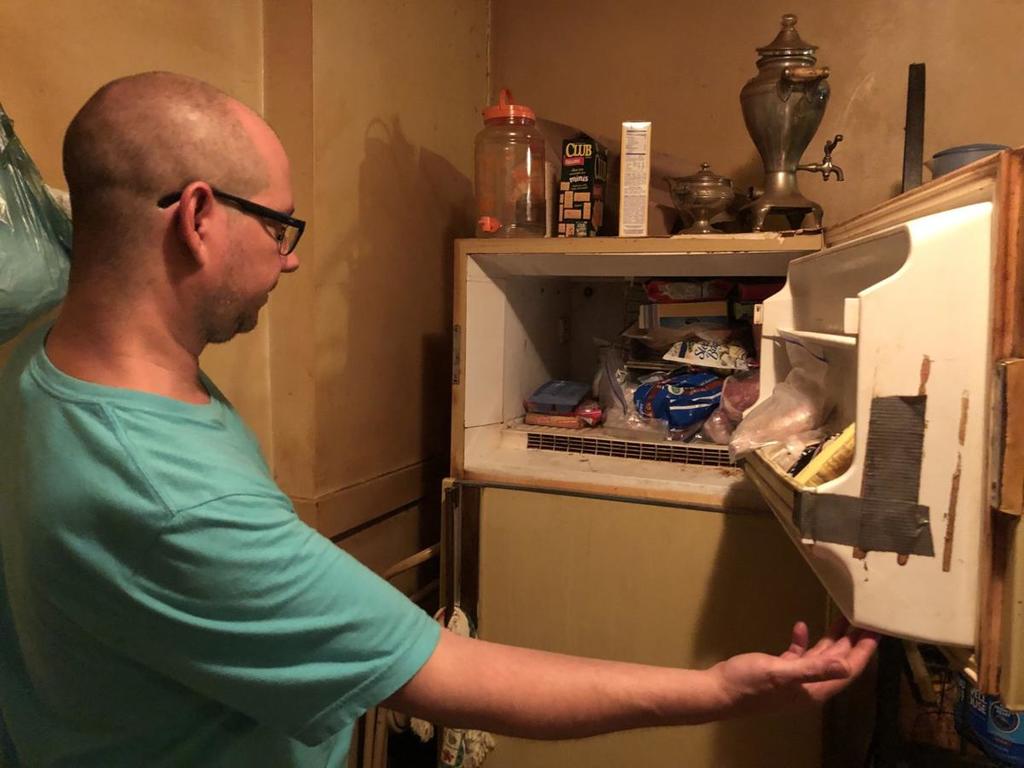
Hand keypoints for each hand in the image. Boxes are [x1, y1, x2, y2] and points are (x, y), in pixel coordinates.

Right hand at [709, 618, 878, 716]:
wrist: (718, 691)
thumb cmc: (750, 684)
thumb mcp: (782, 674)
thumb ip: (814, 669)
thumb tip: (846, 667)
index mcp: (815, 689)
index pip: (848, 669)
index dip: (864, 651)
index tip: (876, 631)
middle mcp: (809, 685)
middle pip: (838, 662)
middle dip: (853, 642)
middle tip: (865, 619)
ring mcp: (794, 679)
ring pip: (821, 657)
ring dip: (832, 639)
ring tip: (843, 617)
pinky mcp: (779, 671)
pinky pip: (798, 655)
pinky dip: (803, 641)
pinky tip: (801, 626)